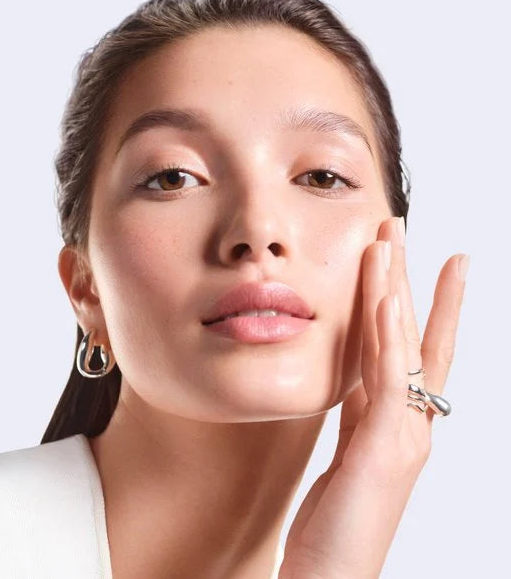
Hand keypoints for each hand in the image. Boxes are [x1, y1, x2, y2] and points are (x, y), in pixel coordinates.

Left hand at [278, 216, 468, 577]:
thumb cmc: (337, 523)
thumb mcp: (349, 454)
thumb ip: (359, 413)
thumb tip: (355, 377)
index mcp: (397, 420)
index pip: (409, 348)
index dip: (414, 301)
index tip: (414, 260)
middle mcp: (410, 422)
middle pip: (413, 334)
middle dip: (409, 276)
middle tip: (401, 227)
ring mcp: (403, 434)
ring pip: (402, 346)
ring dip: (395, 288)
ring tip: (392, 240)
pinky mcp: (385, 447)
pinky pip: (389, 380)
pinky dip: (391, 337)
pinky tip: (387, 299)